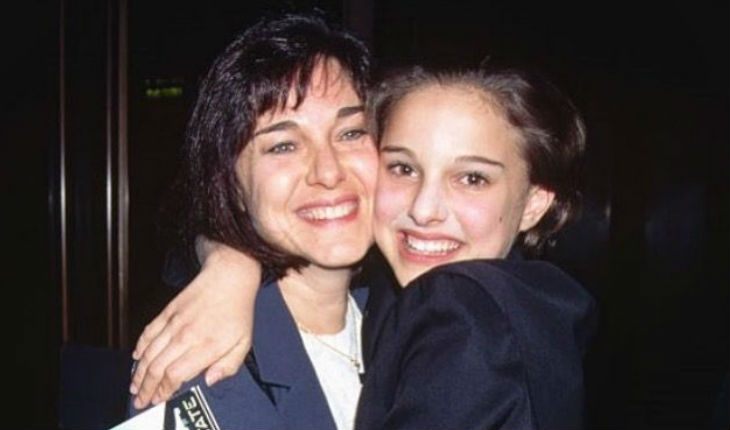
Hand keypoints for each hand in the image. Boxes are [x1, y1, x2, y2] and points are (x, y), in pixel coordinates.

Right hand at [129, 243, 260, 408]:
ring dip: (139, 372)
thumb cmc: (238, 311)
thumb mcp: (244, 343)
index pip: (175, 375)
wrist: (229, 278)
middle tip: (140, 400)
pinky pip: (148, 333)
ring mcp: (174, 323)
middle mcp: (186, 336)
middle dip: (145, 388)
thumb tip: (209, 380)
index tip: (159, 399)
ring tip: (135, 385)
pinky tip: (136, 358)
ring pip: (148, 353)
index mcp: (205, 346)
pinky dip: (140, 347)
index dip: (163, 391)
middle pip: (156, 368)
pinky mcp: (168, 312)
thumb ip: (228, 366)